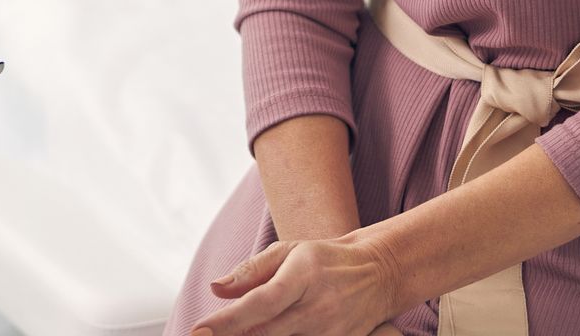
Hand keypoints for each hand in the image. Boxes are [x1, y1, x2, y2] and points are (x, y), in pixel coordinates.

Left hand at [194, 230, 402, 335]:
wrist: (380, 272)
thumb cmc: (324, 259)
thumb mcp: (289, 251)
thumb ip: (251, 270)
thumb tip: (216, 288)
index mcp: (303, 275)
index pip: (260, 303)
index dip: (228, 321)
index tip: (199, 330)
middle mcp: (318, 307)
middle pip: (267, 332)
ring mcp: (332, 332)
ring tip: (236, 332)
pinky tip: (269, 332)